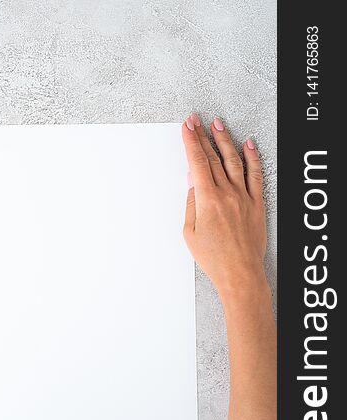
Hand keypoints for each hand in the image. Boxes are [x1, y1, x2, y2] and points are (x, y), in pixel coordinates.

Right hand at [181, 114, 267, 301]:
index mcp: (208, 201)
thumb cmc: (213, 258)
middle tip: (196, 121)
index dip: (191, 142)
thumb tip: (194, 182)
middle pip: (213, 158)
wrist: (239, 273)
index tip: (187, 127)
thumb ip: (192, 203)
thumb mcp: (190, 232)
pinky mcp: (257, 204)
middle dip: (203, 136)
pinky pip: (256, 175)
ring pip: (234, 161)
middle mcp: (227, 194)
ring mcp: (244, 197)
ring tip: (218, 125)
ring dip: (225, 140)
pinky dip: (252, 157)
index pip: (198, 163)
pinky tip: (248, 145)